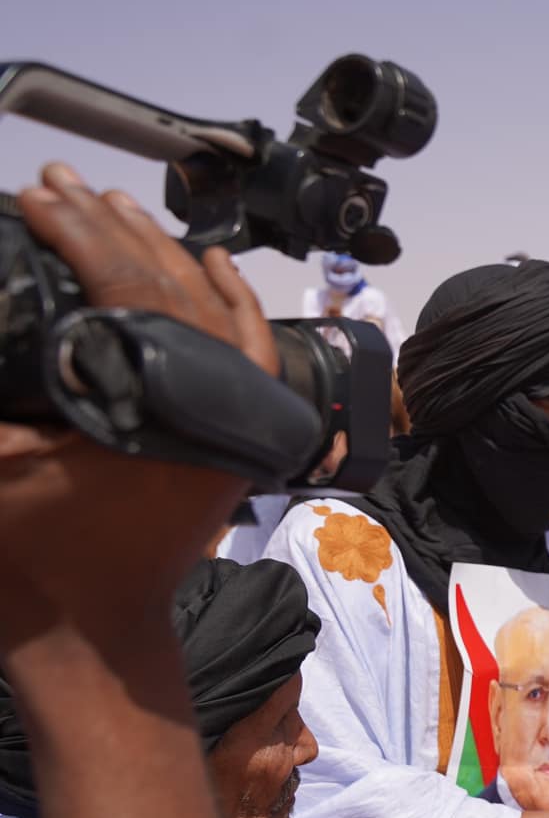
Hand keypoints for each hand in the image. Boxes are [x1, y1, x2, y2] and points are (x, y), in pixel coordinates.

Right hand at [0, 164, 274, 647]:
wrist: (91, 634)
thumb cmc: (32, 558)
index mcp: (154, 398)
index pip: (122, 283)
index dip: (74, 231)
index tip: (35, 195)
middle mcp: (212, 400)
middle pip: (167, 284)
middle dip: (108, 225)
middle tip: (61, 183)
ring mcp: (233, 419)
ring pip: (209, 309)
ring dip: (160, 252)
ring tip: (112, 205)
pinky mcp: (236, 437)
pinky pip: (248, 354)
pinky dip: (230, 303)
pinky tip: (211, 261)